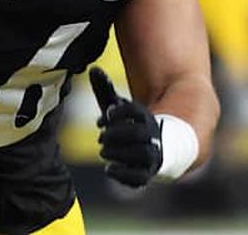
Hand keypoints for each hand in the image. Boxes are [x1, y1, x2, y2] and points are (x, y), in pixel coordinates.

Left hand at [89, 66, 161, 187]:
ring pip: (141, 154)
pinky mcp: (146, 173)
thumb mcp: (117, 107)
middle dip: (115, 134)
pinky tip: (109, 169)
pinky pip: (140, 177)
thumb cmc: (129, 125)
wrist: (154, 149)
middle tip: (100, 137)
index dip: (119, 112)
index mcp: (145, 117)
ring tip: (104, 151)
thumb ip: (105, 90)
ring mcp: (151, 155)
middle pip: (138, 133)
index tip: (105, 115)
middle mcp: (151, 135)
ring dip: (118, 153)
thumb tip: (93, 69)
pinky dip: (123, 174)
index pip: (135, 111)